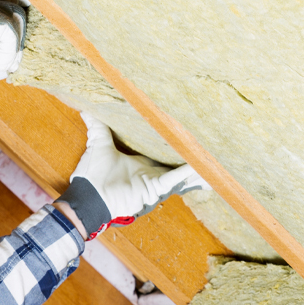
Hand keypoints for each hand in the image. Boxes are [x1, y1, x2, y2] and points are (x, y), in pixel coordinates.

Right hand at [0, 0, 28, 93]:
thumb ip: (13, 46)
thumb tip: (35, 44)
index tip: (37, 13)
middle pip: (19, 1)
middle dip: (23, 33)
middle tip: (12, 60)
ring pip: (17, 15)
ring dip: (14, 46)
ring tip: (0, 63)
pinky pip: (8, 28)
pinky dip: (7, 50)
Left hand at [56, 113, 210, 239]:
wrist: (89, 195)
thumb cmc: (93, 174)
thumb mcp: (98, 144)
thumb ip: (97, 127)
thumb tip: (86, 109)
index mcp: (141, 162)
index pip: (162, 152)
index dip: (174, 144)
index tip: (187, 133)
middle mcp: (151, 172)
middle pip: (177, 163)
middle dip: (193, 158)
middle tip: (211, 146)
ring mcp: (154, 181)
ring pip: (182, 173)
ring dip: (197, 167)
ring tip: (217, 159)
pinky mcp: (154, 188)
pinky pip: (175, 179)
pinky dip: (188, 172)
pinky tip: (203, 166)